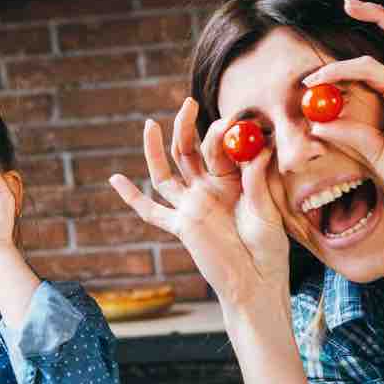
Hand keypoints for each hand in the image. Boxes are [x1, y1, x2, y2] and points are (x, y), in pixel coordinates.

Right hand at [110, 97, 290, 309]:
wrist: (257, 280)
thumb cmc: (269, 247)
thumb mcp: (266, 209)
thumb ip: (257, 181)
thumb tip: (258, 147)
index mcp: (232, 181)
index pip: (219, 148)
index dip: (221, 133)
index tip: (232, 120)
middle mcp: (208, 190)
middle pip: (188, 152)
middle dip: (185, 127)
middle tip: (188, 102)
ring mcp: (192, 206)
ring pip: (166, 173)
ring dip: (155, 149)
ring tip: (149, 124)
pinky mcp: (181, 226)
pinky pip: (152, 211)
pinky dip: (132, 197)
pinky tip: (114, 180)